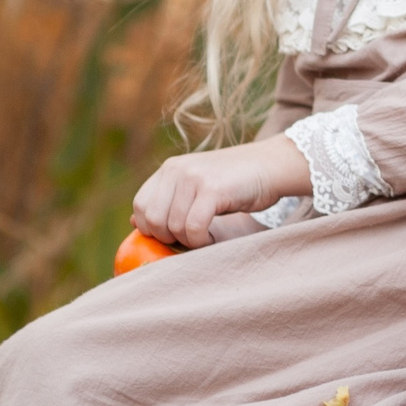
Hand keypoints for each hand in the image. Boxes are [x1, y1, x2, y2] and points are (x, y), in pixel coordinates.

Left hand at [131, 138, 311, 247]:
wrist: (272, 165)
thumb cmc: (235, 183)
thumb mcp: (196, 187)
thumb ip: (168, 201)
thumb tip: (134, 223)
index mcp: (169, 169)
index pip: (140, 206)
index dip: (152, 228)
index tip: (174, 235)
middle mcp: (177, 169)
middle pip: (153, 219)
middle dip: (169, 237)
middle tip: (191, 237)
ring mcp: (194, 178)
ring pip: (173, 226)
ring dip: (189, 240)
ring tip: (206, 235)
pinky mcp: (212, 189)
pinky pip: (194, 227)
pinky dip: (202, 240)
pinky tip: (212, 236)